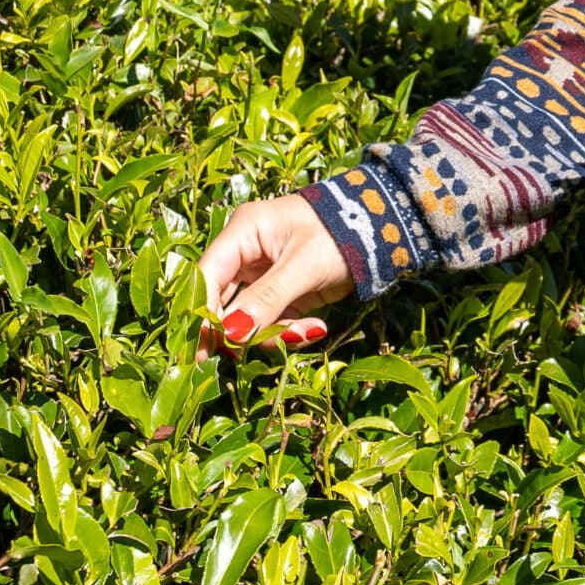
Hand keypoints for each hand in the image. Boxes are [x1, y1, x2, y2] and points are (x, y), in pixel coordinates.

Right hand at [197, 192, 356, 359]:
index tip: (203, 353)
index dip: (202, 315)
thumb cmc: (340, 235)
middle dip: (243, 331)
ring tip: (307, 331)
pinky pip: (272, 320)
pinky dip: (289, 331)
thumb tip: (230, 334)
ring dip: (272, 333)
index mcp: (242, 233)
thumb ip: (266, 299)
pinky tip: (315, 327)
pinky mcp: (282, 292)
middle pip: (223, 302)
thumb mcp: (303, 266)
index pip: (206, 278)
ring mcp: (263, 274)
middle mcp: (246, 253)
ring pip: (249, 318)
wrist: (383, 231)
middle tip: (262, 349)